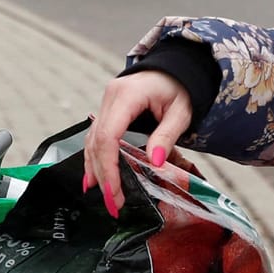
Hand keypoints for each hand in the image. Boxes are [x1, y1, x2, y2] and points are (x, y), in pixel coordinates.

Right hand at [81, 71, 193, 219]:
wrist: (176, 69)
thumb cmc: (180, 87)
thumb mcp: (181, 112)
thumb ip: (166, 136)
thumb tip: (155, 163)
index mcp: (127, 95)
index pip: (108, 136)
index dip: (108, 167)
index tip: (115, 192)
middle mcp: (110, 98)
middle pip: (96, 142)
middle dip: (102, 176)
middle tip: (113, 204)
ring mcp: (106, 103)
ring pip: (92, 141)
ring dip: (96, 170)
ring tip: (106, 197)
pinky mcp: (108, 111)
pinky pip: (96, 137)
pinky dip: (95, 159)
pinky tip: (95, 178)